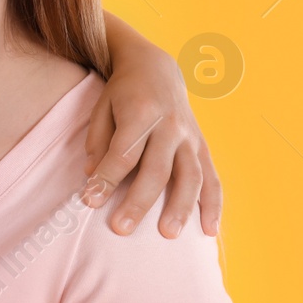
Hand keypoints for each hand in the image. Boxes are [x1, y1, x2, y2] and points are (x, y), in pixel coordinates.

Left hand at [84, 12, 222, 237]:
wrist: (155, 68)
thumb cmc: (122, 92)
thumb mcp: (102, 107)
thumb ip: (98, 141)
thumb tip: (92, 176)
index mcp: (141, 112)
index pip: (123, 153)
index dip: (106, 179)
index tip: (89, 202)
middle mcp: (170, 125)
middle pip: (156, 170)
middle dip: (138, 201)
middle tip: (121, 229)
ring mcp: (190, 137)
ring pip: (190, 176)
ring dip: (180, 207)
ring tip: (167, 234)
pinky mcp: (202, 146)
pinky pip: (212, 178)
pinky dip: (213, 205)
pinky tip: (209, 230)